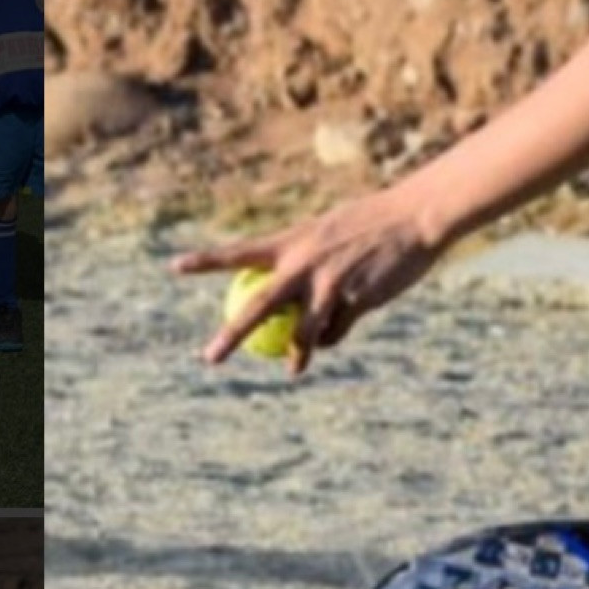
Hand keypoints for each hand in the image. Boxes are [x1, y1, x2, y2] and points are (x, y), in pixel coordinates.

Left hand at [174, 174, 446, 374]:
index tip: (174, 267)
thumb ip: (307, 265)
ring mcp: (330, 285)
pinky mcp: (356, 301)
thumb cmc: (372, 224)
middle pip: (259, 305)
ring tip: (293, 369)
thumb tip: (295, 296)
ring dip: (297, 353)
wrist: (414, 218)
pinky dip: (334, 337)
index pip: (240, 252)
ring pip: (303, 331)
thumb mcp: (329, 237)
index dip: (206, 261)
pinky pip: (337, 331)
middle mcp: (304, 264)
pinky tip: (338, 334)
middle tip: (209, 358)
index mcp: (293, 241)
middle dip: (232, 334)